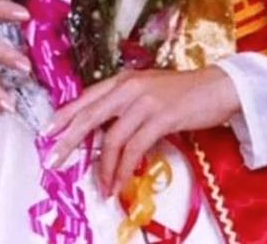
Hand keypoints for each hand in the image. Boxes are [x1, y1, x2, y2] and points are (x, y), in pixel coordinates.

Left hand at [43, 66, 240, 196]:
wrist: (218, 87)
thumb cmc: (185, 92)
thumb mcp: (149, 91)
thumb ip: (126, 104)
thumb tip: (104, 130)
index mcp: (124, 78)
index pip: (87, 97)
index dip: (65, 115)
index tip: (48, 132)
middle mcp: (129, 86)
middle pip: (90, 115)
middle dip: (69, 140)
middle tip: (54, 159)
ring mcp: (144, 101)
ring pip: (112, 139)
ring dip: (104, 167)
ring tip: (102, 187)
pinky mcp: (160, 117)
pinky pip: (133, 149)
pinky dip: (124, 169)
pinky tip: (121, 182)